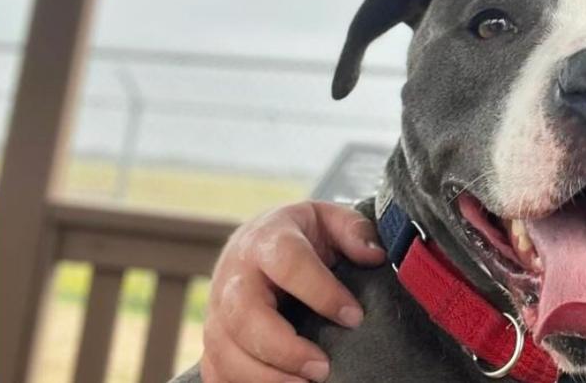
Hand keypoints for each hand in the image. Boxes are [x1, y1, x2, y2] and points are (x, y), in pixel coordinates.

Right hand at [199, 201, 385, 381]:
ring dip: (264, 376)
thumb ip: (355, 231)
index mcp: (267, 239)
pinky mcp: (211, 338)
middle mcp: (234, 275)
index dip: (322, 293)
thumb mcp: (329, 220)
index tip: (353, 317)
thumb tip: (374, 254)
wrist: (256, 243)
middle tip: (322, 368)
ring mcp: (217, 309)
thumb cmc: (301, 236)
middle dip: (284, 348)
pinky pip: (215, 370)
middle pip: (244, 316)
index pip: (289, 264)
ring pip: (225, 350)